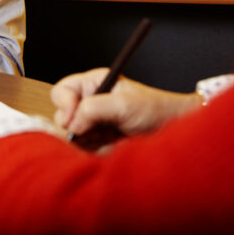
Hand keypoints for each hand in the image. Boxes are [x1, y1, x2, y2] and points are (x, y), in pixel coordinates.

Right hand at [50, 68, 200, 138]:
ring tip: (110, 137)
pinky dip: (95, 150)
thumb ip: (94, 109)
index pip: (62, 92)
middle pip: (62, 117)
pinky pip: (84, 149)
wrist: (172, 130)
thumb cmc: (153, 109)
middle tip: (94, 131)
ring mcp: (92, 123)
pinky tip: (112, 145)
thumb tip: (72, 123)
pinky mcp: (98, 141)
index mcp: (93, 84)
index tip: (73, 120)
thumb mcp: (123, 105)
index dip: (64, 105)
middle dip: (76, 127)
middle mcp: (89, 102)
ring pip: (72, 137)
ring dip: (89, 141)